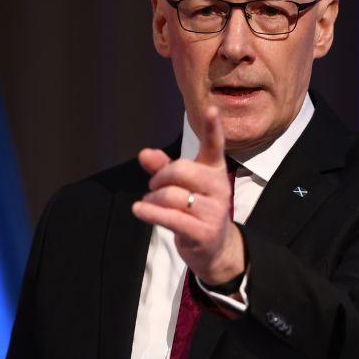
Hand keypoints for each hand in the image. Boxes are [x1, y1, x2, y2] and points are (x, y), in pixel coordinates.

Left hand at [132, 106, 245, 285]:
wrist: (215, 248)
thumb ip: (163, 167)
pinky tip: (139, 210)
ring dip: (153, 199)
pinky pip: (170, 217)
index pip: (215, 146)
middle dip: (160, 178)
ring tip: (150, 204)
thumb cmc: (196, 209)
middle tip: (153, 187)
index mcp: (214, 171)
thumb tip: (144, 153)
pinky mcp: (204, 232)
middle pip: (181, 170)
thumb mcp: (181, 185)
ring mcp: (214, 211)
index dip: (213, 127)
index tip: (211, 109)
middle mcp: (219, 188)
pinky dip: (149, 212)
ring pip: (171, 195)